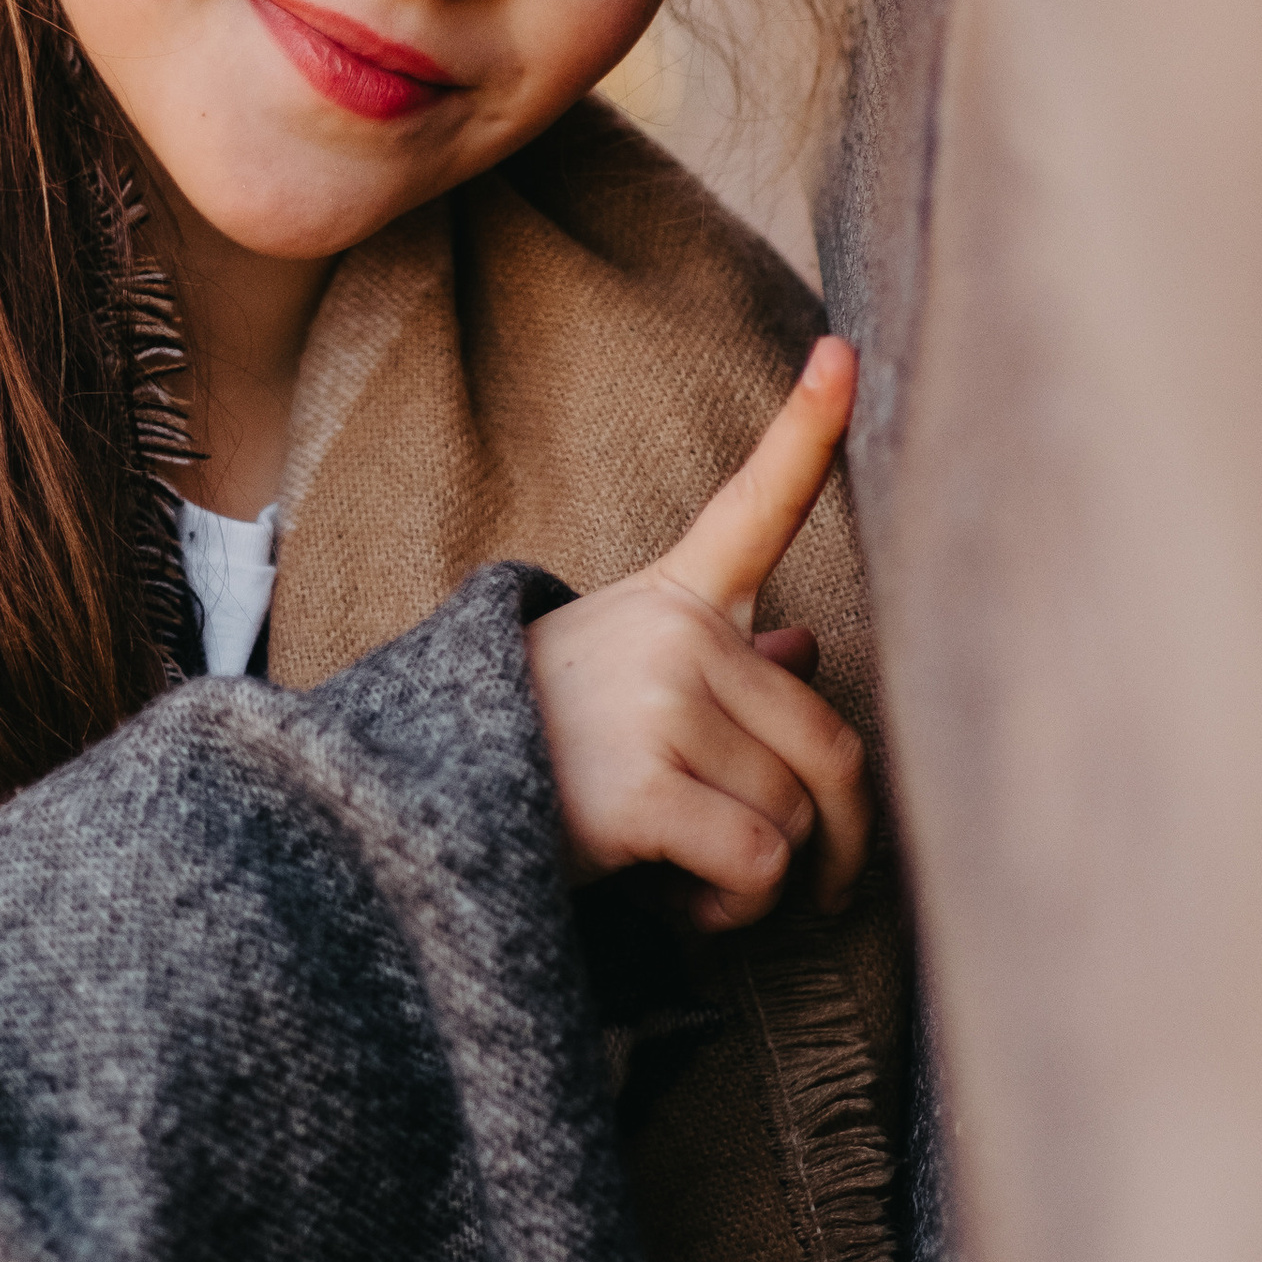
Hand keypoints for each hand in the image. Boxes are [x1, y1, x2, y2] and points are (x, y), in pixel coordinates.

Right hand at [524, 338, 871, 932]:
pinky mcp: (644, 788)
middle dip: (840, 836)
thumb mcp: (622, 687)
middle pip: (832, 746)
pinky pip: (758, 864)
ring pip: (797, 817)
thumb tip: (808, 649)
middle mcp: (673, 635)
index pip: (755, 505)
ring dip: (768, 881)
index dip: (808, 428)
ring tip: (693, 880)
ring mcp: (658, 703)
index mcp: (671, 598)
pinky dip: (737, 910)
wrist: (417, 814)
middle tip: (818, 885)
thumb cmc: (535, 756)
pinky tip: (680, 904)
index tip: (844, 351)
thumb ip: (721, 668)